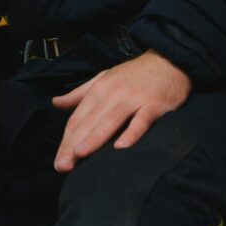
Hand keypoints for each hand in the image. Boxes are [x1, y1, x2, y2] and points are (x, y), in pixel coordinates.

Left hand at [52, 50, 191, 171]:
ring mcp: (134, 98)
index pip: (78, 118)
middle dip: (74, 144)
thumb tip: (56, 103)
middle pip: (90, 122)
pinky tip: (122, 147)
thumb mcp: (105, 77)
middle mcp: (114, 93)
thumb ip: (80, 93)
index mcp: (99, 88)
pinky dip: (132, 132)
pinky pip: (141, 120)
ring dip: (96, 137)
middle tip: (63, 166)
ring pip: (111, 120)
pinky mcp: (154, 104)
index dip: (66, 141)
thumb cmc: (135, 74)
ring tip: (81, 154)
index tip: (58, 162)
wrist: (170, 59)